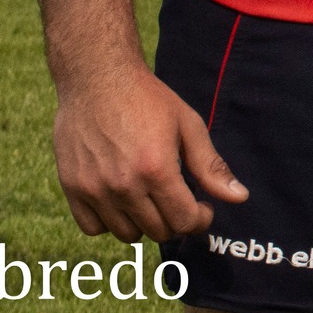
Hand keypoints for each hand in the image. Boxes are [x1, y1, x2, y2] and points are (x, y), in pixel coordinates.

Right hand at [52, 64, 247, 240]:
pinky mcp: (72, 188)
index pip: (184, 221)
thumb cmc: (148, 98)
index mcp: (157, 169)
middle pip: (158, 231)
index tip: (202, 207)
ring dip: (145, 222)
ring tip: (150, 196)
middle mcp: (124, 185)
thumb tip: (241, 197)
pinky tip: (122, 199)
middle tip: (178, 197)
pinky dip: (110, 221)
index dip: (200, 218)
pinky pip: (93, 228)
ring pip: (127, 234)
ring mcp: (94, 190)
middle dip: (176, 219)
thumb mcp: (188, 125)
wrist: (97, 78)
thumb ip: (211, 166)